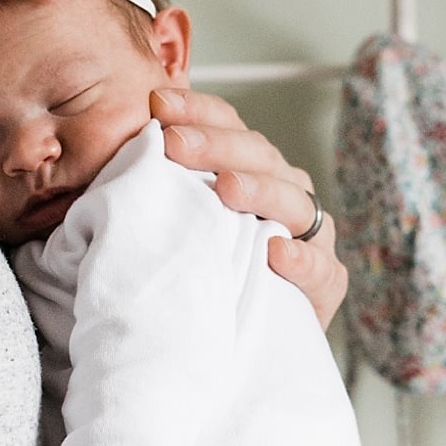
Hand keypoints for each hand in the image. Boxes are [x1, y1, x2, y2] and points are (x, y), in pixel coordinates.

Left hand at [149, 84, 345, 328]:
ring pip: (294, 202)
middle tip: (175, 144)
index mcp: (253, 168)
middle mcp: (286, 192)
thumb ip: (163, 184)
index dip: (197, 111)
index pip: (230, 127)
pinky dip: (301, 259)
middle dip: (216, 146)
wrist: (235, 341)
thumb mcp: (181, 221)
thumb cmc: (202, 271)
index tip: (157, 104)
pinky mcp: (325, 283)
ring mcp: (310, 235)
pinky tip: (276, 252)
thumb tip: (120, 145)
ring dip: (260, 192)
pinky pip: (320, 269)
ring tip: (227, 188)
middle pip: (260, 157)